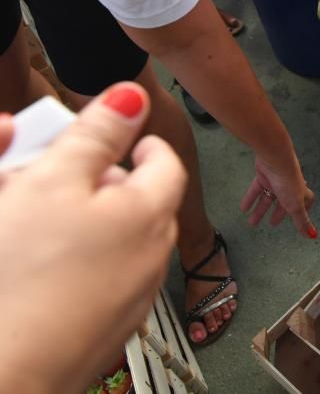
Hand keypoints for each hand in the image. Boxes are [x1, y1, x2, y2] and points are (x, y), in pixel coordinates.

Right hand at [0, 83, 184, 390]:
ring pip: (116, 243)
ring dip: (86, 226)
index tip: (114, 134)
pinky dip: (79, 266)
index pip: (162, 161)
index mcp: (152, 213)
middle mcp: (155, 256)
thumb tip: (133, 95)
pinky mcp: (106, 330)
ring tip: (37, 224)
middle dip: (99, 184)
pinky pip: (101, 281)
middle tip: (55, 177)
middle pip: (138, 202)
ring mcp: (133, 298)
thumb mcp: (54, 179)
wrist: (6, 369)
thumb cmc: (25, 273)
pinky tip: (39, 270)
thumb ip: (97, 133)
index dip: (134, 141)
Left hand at [242, 155, 316, 238]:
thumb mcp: (296, 206)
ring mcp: (276, 181)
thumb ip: (301, 221)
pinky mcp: (264, 176)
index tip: (297, 218)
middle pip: (283, 203)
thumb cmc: (289, 182)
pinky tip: (244, 208)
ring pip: (268, 198)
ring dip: (260, 210)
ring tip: (252, 222)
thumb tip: (312, 235)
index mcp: (300, 194)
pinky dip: (250, 199)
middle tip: (271, 224)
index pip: (304, 203)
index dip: (301, 211)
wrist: (276, 160)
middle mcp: (289, 187)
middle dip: (277, 214)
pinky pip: (256, 190)